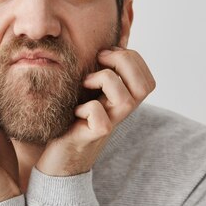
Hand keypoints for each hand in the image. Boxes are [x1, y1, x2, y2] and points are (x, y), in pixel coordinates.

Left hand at [36, 47, 155, 176]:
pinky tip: (75, 110)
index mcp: (122, 101)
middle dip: (123, 61)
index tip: (106, 54)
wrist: (58, 159)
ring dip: (105, 80)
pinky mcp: (92, 136)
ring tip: (85, 82)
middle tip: (100, 59)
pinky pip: (100, 118)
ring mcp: (109, 124)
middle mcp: (120, 113)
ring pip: (125, 98)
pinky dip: (86, 108)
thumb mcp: (87, 94)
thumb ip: (98, 75)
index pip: (147, 79)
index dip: (132, 59)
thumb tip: (103, 46)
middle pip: (144, 85)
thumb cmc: (70, 122)